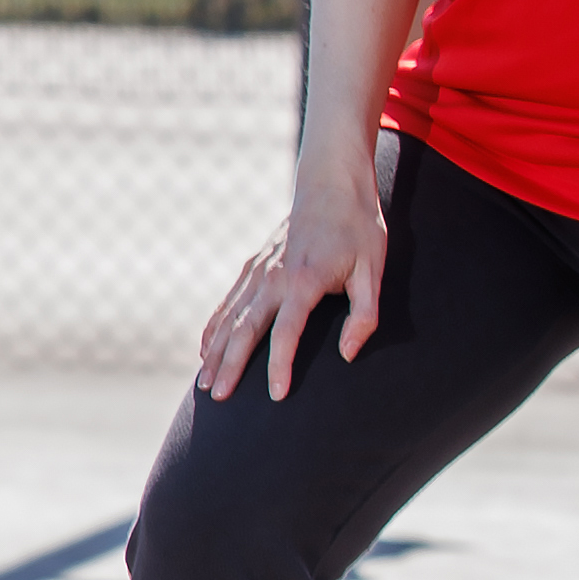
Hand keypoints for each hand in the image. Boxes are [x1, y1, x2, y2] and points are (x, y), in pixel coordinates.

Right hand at [197, 170, 388, 401]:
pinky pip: (227, 301)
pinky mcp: (254, 264)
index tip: (276, 396)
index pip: (286, 333)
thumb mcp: (373, 269)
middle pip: (244, 330)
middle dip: (230, 366)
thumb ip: (364, 315)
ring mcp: (259, 270)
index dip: (279, 366)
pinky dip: (214, 326)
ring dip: (215, 351)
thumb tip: (347, 354)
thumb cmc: (358, 226)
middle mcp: (273, 277)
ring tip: (204, 383)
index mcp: (305, 281)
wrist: (331, 181)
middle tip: (218, 398)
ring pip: (230, 318)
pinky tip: (205, 348)